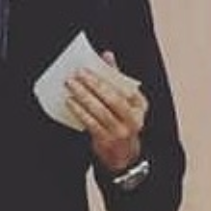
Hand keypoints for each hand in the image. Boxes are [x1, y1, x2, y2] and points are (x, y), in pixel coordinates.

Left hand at [68, 50, 147, 173]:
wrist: (124, 155)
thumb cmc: (122, 122)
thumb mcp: (126, 102)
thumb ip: (116, 78)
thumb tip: (107, 55)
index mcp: (140, 105)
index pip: (125, 86)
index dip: (109, 74)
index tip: (91, 65)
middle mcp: (133, 119)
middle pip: (112, 98)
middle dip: (94, 84)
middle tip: (78, 73)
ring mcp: (120, 131)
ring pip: (100, 110)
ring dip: (84, 96)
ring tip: (71, 85)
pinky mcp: (107, 141)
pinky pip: (91, 123)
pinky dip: (79, 111)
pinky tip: (70, 102)